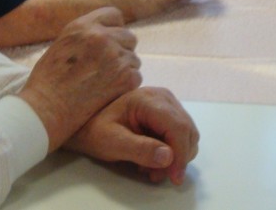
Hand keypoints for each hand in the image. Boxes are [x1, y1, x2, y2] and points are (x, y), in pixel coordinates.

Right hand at [19, 8, 141, 150]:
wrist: (47, 109)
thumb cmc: (48, 81)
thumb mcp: (62, 44)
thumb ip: (84, 36)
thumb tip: (103, 34)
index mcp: (83, 26)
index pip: (114, 14)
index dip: (115, 28)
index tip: (111, 40)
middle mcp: (101, 36)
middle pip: (128, 36)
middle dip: (122, 50)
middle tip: (108, 67)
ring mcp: (114, 56)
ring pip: (133, 59)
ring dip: (124, 69)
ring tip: (104, 83)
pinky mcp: (125, 78)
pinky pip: (136, 76)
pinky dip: (126, 85)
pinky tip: (109, 92)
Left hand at [65, 87, 199, 184]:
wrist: (88, 123)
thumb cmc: (96, 131)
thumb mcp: (112, 143)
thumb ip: (140, 149)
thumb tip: (168, 156)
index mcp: (148, 99)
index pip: (178, 127)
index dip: (180, 155)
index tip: (174, 178)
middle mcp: (163, 97)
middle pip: (187, 130)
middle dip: (177, 158)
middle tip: (156, 175)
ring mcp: (167, 103)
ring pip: (187, 134)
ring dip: (175, 157)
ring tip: (150, 169)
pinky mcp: (167, 112)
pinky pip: (181, 135)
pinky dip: (172, 152)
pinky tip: (153, 159)